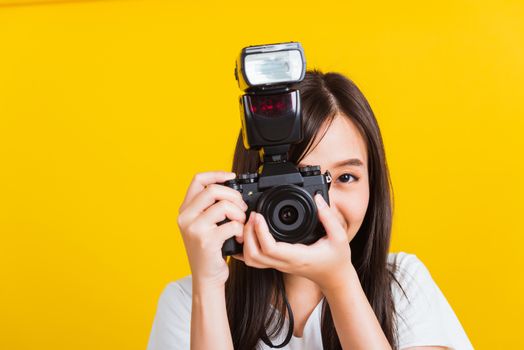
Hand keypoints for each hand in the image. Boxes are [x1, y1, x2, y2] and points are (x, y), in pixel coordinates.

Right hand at [177, 171, 247, 288]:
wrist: (206, 277)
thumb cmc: (209, 251)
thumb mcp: (202, 225)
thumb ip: (209, 207)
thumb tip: (230, 188)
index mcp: (185, 210)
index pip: (198, 180)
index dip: (216, 174)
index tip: (231, 177)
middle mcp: (186, 217)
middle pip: (213, 190)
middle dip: (234, 196)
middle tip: (241, 208)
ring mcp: (194, 229)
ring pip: (224, 206)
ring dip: (239, 214)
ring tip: (240, 224)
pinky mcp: (206, 241)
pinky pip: (231, 225)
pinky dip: (240, 230)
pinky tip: (238, 237)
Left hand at [233, 194, 354, 291]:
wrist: (335, 278)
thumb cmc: (337, 259)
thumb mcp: (339, 237)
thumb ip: (329, 217)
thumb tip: (318, 198)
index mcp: (297, 257)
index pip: (270, 248)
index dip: (260, 231)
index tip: (259, 215)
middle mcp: (285, 263)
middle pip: (254, 255)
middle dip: (248, 234)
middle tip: (253, 216)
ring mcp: (279, 265)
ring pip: (251, 260)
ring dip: (247, 241)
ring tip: (252, 224)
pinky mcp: (277, 263)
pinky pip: (256, 260)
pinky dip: (248, 248)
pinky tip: (251, 234)